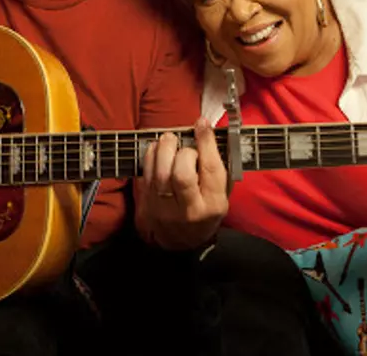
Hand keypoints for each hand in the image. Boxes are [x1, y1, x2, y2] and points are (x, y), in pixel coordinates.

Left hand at [135, 119, 228, 250]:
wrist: (180, 240)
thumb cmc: (204, 211)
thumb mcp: (221, 195)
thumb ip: (217, 167)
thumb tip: (207, 131)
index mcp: (212, 205)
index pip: (210, 170)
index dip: (206, 143)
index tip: (202, 124)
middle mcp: (188, 209)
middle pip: (182, 174)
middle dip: (184, 151)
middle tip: (185, 145)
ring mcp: (165, 208)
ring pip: (160, 173)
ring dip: (164, 149)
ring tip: (169, 139)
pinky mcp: (147, 204)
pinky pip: (145, 174)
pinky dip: (150, 155)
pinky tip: (157, 149)